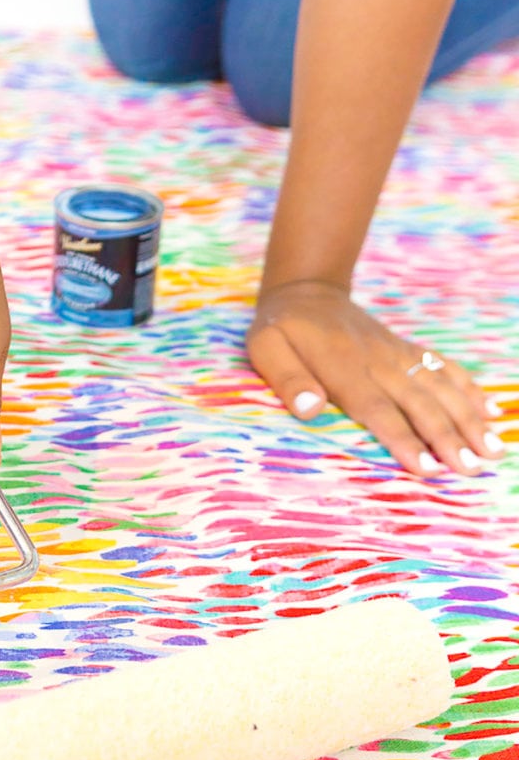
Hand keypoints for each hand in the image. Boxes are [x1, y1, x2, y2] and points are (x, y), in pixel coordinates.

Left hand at [247, 279, 502, 476]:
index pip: (377, 409)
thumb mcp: (267, 349)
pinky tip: (490, 412)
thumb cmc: (281, 329)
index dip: (402, 439)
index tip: (426, 467)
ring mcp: (397, 354)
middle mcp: (379, 362)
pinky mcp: (407, 350)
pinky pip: (443, 367)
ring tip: (493, 449)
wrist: (307, 290)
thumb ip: (288, 379)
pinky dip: (468, 389)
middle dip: (449, 437)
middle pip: (419, 403)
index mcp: (344, 368)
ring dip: (468, 419)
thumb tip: (311, 409)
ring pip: (439, 387)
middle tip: (472, 469)